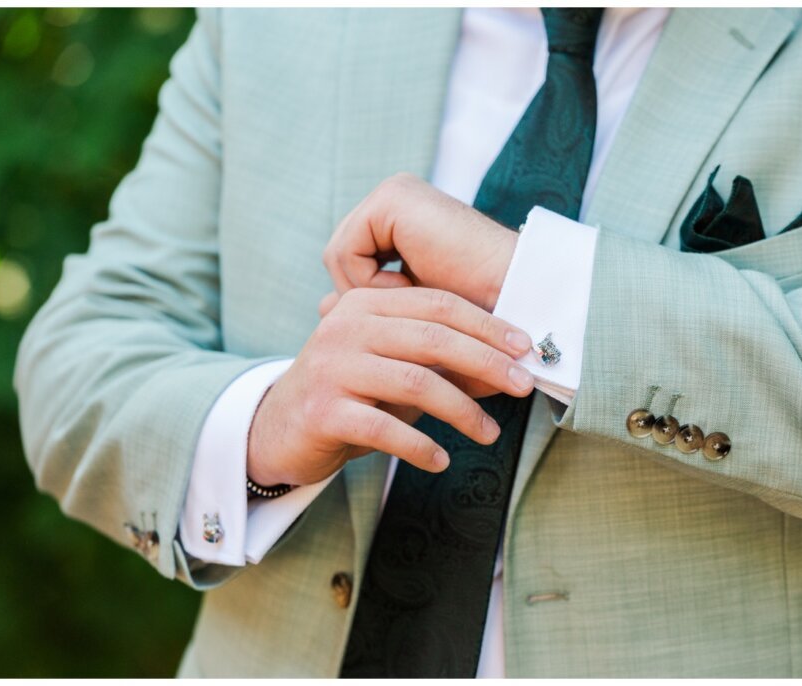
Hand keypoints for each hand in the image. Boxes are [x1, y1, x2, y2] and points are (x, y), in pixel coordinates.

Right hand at [246, 287, 534, 486]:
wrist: (277, 430)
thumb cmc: (348, 395)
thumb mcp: (389, 366)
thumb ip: (434, 360)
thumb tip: (504, 369)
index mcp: (365, 304)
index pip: (438, 305)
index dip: (487, 324)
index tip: (524, 348)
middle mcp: (345, 327)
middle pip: (433, 339)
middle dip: (486, 362)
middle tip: (522, 385)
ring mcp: (332, 367)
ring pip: (416, 383)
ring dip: (462, 411)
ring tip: (489, 434)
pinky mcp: (323, 411)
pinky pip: (386, 429)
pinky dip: (421, 447)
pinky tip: (440, 460)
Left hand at [323, 173, 516, 310]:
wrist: (512, 294)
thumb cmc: (473, 309)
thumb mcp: (410, 306)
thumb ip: (367, 298)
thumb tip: (321, 307)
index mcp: (400, 215)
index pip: (351, 260)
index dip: (367, 296)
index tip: (399, 316)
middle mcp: (393, 197)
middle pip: (340, 256)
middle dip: (363, 293)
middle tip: (401, 310)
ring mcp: (392, 193)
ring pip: (338, 255)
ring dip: (369, 290)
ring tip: (411, 295)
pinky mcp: (390, 201)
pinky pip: (345, 250)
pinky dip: (370, 280)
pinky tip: (410, 283)